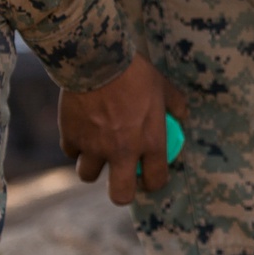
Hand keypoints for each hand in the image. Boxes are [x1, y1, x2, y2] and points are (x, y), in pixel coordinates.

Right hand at [58, 52, 188, 205]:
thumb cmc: (135, 71)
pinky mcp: (71, 136)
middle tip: (122, 180)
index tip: (149, 177)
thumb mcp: (163, 85)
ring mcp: (94, 146)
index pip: (156, 179)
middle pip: (120, 195)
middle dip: (122, 192)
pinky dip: (75, 145)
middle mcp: (122, 151)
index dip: (153, 182)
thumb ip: (175, 105)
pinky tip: (80, 131)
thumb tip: (183, 115)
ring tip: (97, 152)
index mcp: (150, 142)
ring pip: (88, 175)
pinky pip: (71, 151)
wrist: (97, 58)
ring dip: (93, 167)